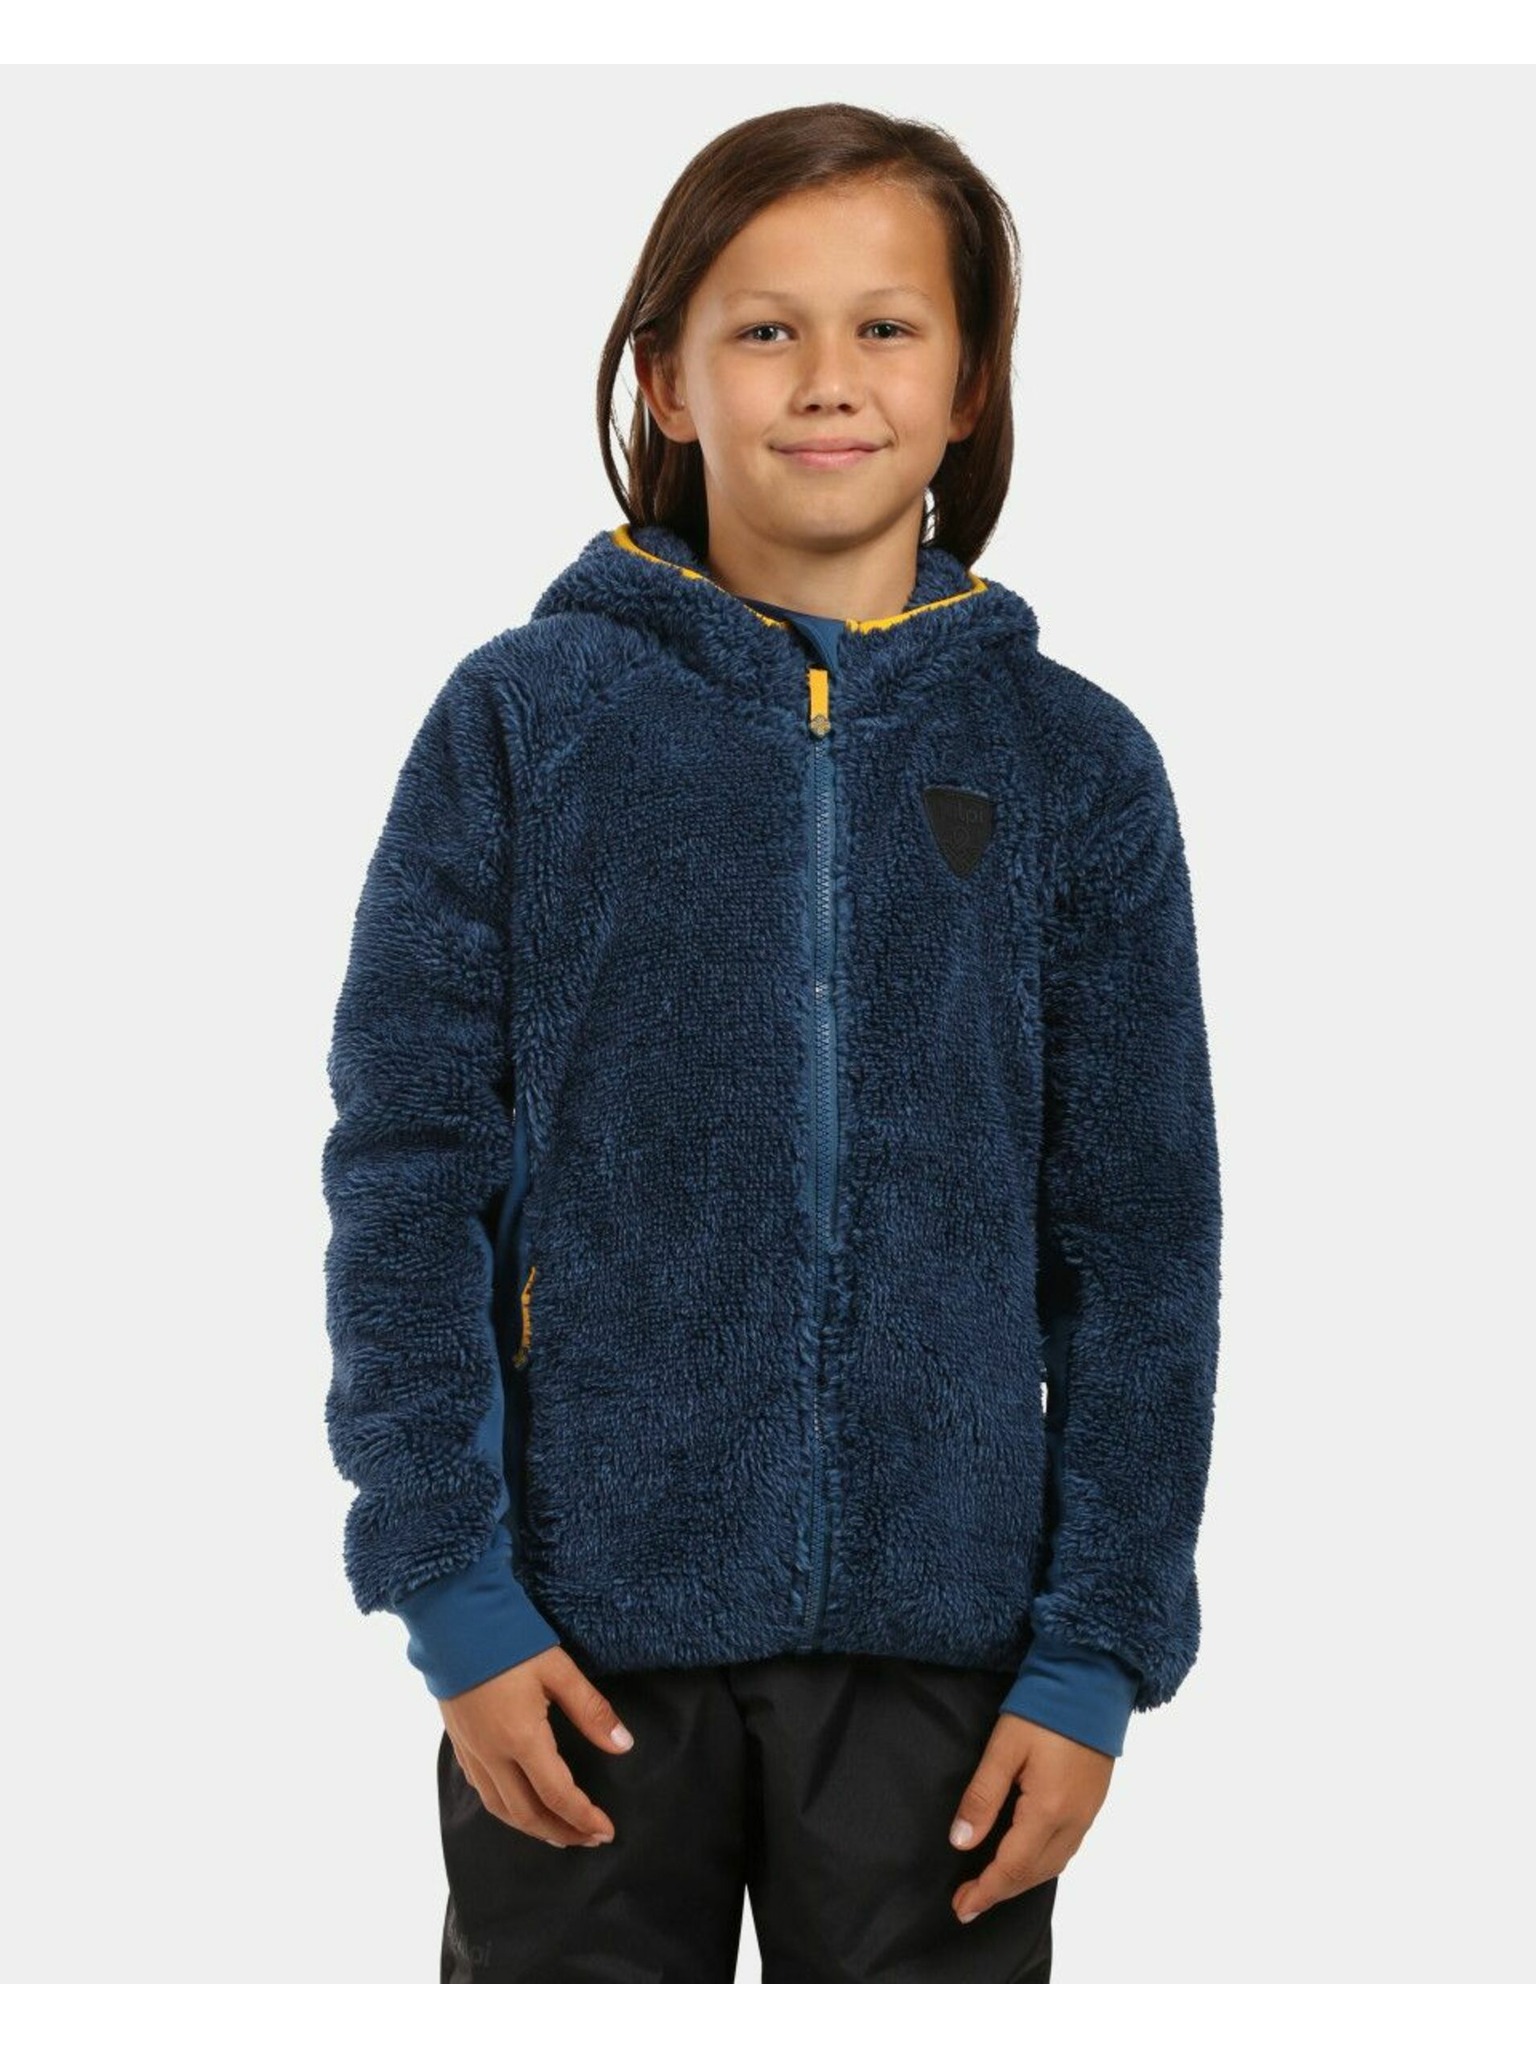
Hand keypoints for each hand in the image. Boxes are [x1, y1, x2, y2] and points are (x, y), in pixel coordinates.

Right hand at [440, 1644, 634, 1847]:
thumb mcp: (558, 1669)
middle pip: (527, 1814)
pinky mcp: (460, 1743)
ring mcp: (472, 1751)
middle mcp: (493, 1755)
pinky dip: (506, 1810)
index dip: (583, 1819)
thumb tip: (623, 1745)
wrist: (453, 1620)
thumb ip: (591, 1710)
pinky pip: (483, 1792)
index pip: (557, 1796)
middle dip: (561, 1832)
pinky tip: (518, 1805)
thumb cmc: (509, 1640)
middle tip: (588, 1839)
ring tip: (558, 1833)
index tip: (606, 1832)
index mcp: (521, 1739)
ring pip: (501, 1809)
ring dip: (532, 1828)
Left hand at [947, 1713, 1114, 1922]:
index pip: (1012, 1867)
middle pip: (1033, 1874)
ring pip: (1052, 1866)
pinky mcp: (1091, 1804)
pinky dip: (1040, 1866)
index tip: (961, 1908)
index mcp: (1048, 1810)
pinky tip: (1025, 1860)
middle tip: (967, 1904)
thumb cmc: (1043, 1708)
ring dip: (1020, 1883)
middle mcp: (1072, 1821)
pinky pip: (1065, 1850)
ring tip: (991, 1887)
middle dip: (999, 1892)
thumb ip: (982, 1796)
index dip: (985, 1891)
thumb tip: (961, 1842)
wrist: (1092, 1681)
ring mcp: (1086, 1815)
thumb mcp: (1004, 1747)